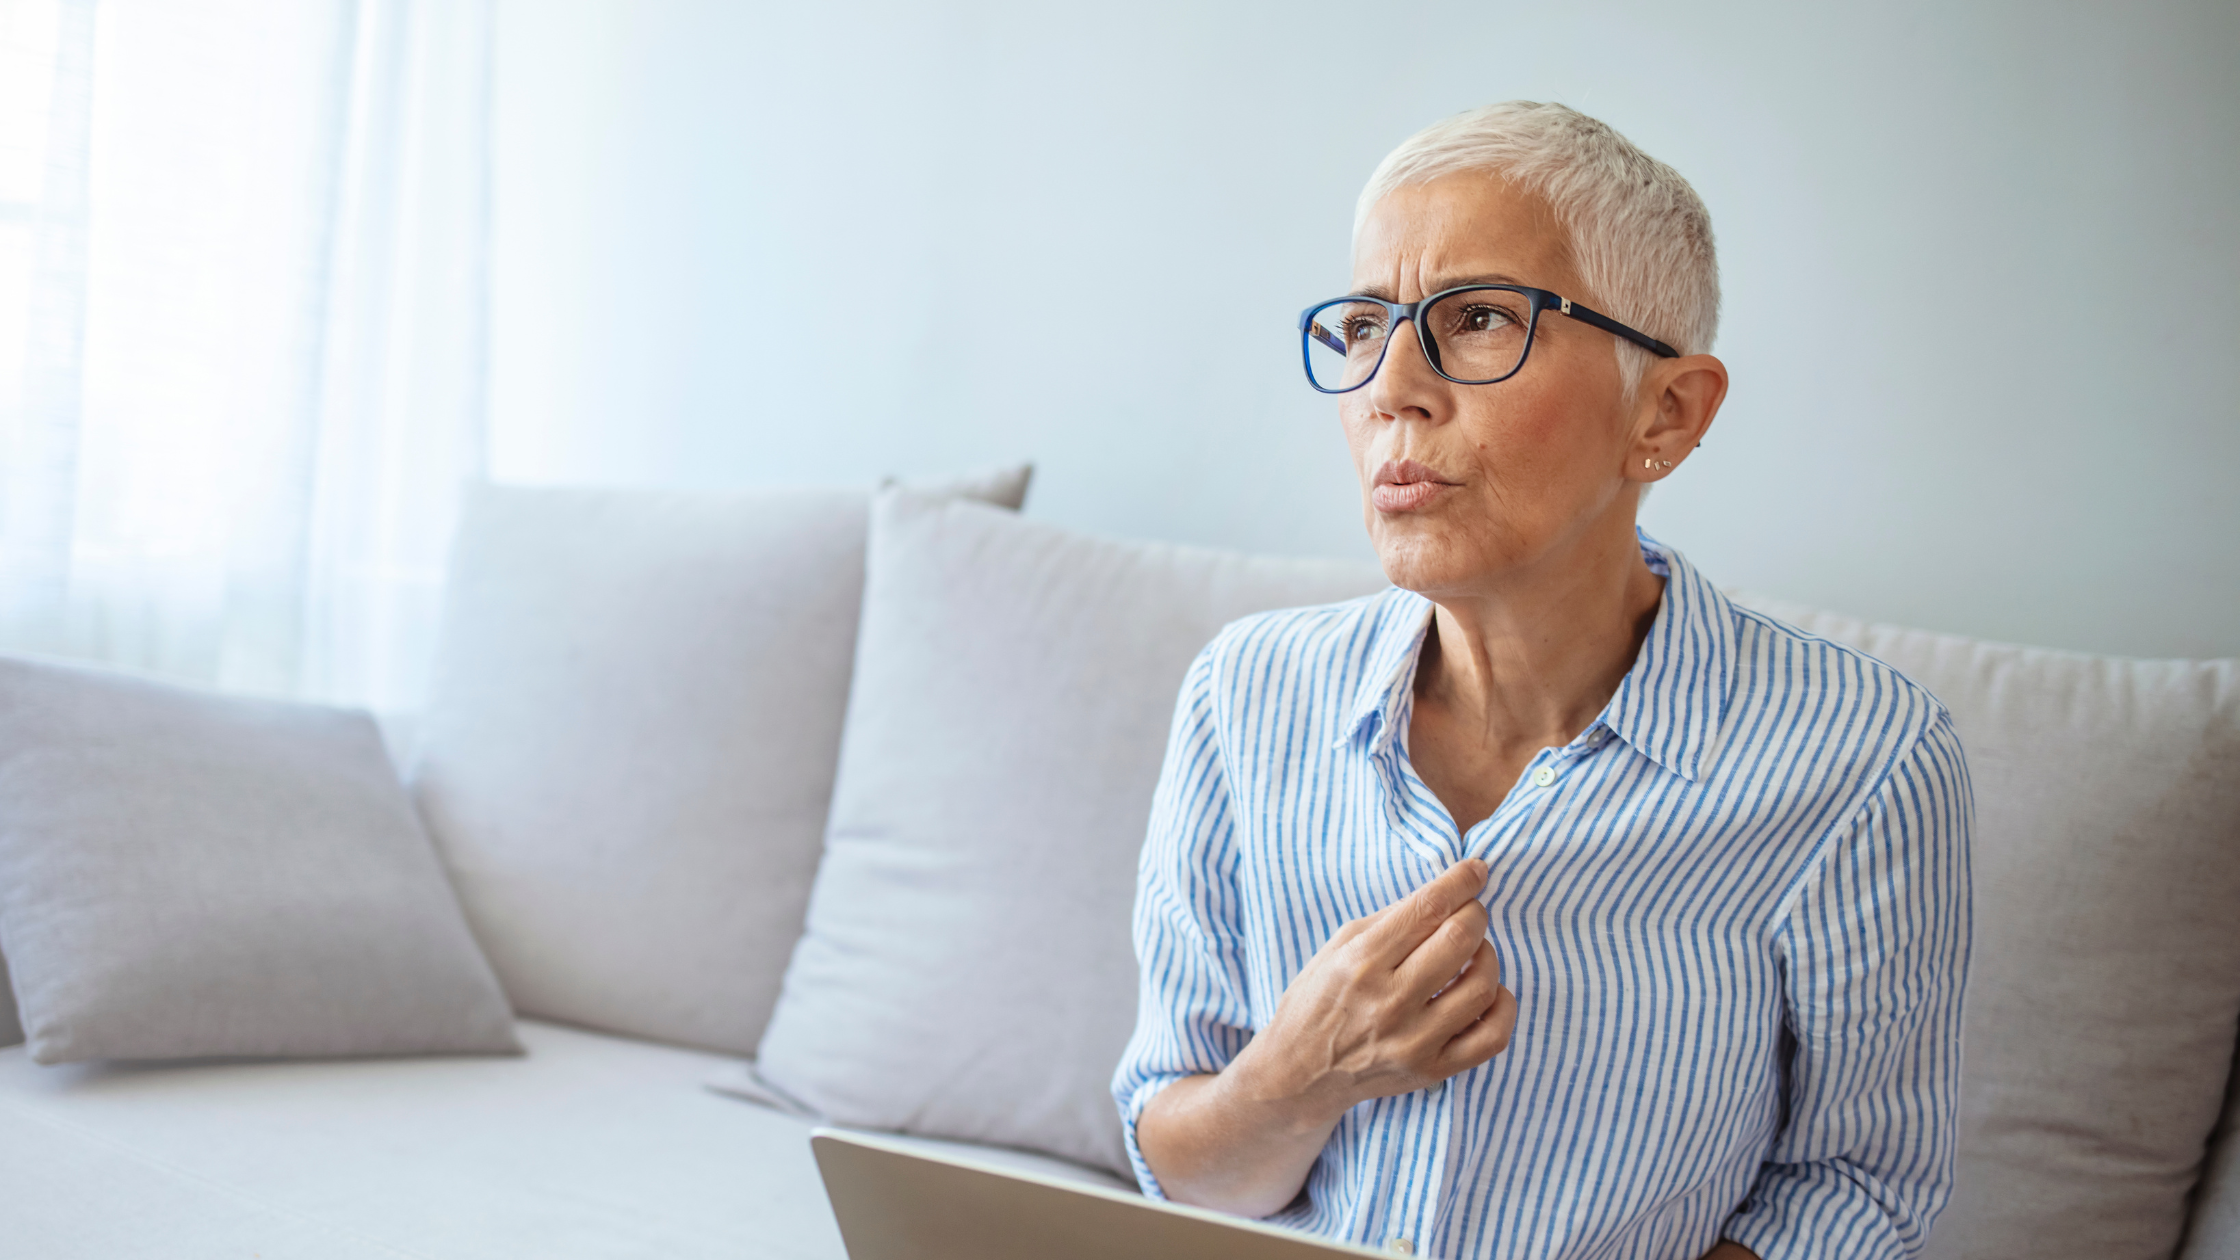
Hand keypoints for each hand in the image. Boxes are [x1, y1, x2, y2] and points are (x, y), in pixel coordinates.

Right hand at [1234, 856, 1517, 1122]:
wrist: (1298, 1075)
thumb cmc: (1317, 1001)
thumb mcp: (1337, 948)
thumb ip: (1390, 920)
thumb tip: (1444, 894)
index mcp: (1360, 963)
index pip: (1427, 909)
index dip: (1461, 882)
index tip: (1476, 869)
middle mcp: (1388, 1002)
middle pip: (1460, 940)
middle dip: (1475, 914)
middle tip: (1470, 912)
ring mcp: (1413, 1042)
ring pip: (1483, 986)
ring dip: (1487, 956)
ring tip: (1473, 953)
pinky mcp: (1431, 1071)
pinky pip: (1492, 1037)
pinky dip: (1502, 1006)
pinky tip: (1489, 992)